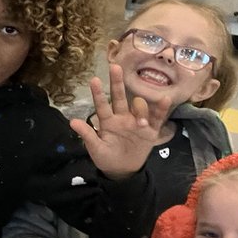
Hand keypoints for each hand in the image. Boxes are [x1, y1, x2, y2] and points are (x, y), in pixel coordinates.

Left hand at [70, 64, 169, 178]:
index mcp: (107, 121)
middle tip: (114, 67)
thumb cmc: (106, 157)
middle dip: (117, 83)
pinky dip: (161, 109)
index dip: (98, 93)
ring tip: (140, 122)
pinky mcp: (150, 130)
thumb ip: (87, 135)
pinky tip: (165, 100)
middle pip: (120, 97)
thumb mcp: (96, 148)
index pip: (102, 105)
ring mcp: (137, 122)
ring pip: (138, 107)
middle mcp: (122, 117)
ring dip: (139, 109)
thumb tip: (72, 121)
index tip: (93, 79)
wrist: (123, 170)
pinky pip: (157, 117)